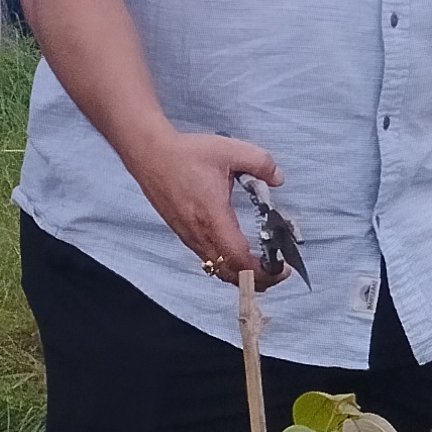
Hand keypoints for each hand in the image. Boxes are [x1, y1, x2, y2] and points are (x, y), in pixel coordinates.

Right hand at [132, 128, 285, 280]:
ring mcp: (189, 237)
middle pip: (229, 274)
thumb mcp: (230, 150)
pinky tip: (238, 255)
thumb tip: (278, 179)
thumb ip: (260, 163)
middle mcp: (199, 234)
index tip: (282, 269)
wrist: (149, 154)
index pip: (239, 259)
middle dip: (257, 281)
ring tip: (263, 268)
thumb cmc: (185, 154)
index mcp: (213, 217)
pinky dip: (227, 266)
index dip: (263, 271)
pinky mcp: (184, 234)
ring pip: (217, 270)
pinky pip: (207, 260)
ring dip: (241, 275)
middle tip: (278, 274)